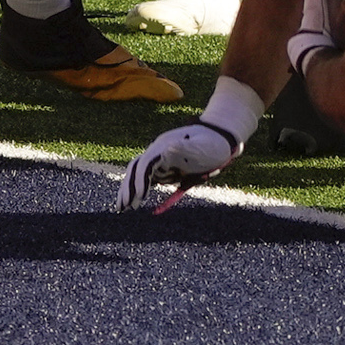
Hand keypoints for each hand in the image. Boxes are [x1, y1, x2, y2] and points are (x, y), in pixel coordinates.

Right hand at [114, 120, 239, 210]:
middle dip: (128, 188)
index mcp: (164, 146)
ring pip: (138, 174)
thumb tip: (166, 149)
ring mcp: (161, 159)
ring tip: (124, 208)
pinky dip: (139, 189)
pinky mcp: (166, 166)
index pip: (145, 164)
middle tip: (123, 208)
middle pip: (136, 169)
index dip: (140, 181)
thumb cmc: (214, 143)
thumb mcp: (203, 147)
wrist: (221, 136)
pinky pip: (148, 179)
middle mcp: (158, 152)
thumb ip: (186, 149)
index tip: (141, 197)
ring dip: (129, 189)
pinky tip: (136, 201)